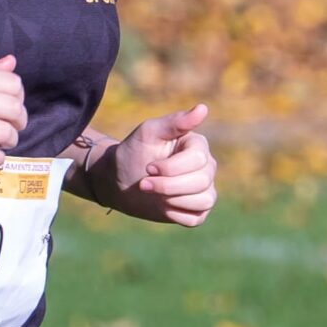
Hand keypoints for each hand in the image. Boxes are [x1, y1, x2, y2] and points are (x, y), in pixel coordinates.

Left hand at [98, 104, 217, 225]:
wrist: (120, 181)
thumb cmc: (133, 153)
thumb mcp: (149, 133)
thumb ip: (175, 122)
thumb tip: (203, 108)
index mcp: (198, 145)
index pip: (198, 160)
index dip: (170, 168)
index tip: (148, 167)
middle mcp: (207, 167)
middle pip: (200, 181)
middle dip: (167, 186)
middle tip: (144, 183)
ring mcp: (205, 189)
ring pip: (203, 200)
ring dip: (172, 200)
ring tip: (153, 193)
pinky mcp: (197, 210)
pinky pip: (196, 218)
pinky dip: (176, 214)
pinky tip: (162, 205)